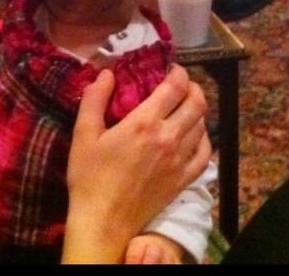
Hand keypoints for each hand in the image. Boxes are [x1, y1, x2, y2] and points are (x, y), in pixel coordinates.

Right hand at [62, 66, 210, 263]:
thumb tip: (107, 73)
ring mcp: (179, 160)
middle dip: (192, 88)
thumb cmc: (90, 176)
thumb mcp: (83, 133)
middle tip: (181, 85)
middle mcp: (168, 138)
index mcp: (144, 122)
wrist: (103, 220)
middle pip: (196, 104)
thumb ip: (94, 99)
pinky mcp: (183, 179)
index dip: (178, 73)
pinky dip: (204, 138)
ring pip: (202, 125)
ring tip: (186, 106)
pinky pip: (205, 153)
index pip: (174, 87)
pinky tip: (194, 135)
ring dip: (197, 110)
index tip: (172, 69)